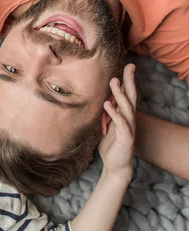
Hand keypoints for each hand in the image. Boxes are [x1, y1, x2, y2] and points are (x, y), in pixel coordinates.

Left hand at [98, 64, 136, 181]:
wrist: (116, 165)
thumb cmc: (110, 144)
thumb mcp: (105, 125)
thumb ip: (105, 113)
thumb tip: (100, 99)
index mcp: (124, 115)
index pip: (127, 94)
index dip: (128, 81)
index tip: (128, 65)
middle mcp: (128, 119)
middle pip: (131, 97)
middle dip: (130, 81)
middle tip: (129, 67)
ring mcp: (128, 128)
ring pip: (126, 108)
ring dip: (120, 94)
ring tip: (114, 81)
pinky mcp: (125, 138)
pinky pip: (121, 124)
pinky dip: (114, 113)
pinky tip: (107, 105)